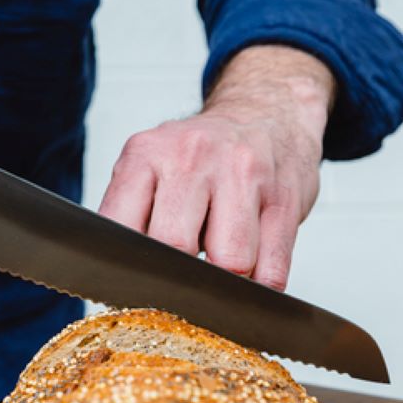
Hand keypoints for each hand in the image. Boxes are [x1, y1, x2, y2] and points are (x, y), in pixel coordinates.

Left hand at [98, 45, 333, 290]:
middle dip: (177, 277)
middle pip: (175, 247)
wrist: (265, 112)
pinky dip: (260, 286)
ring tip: (219, 266)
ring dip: (224, 283)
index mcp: (146, 153)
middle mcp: (193, 157)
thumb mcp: (149, 168)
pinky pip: (272, 268)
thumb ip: (128, 217)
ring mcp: (243, 174)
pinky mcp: (284, 198)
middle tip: (179, 282)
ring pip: (231, 264)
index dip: (126, 270)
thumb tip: (117, 282)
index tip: (132, 290)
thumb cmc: (199, 158)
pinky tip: (252, 275)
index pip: (121, 227)